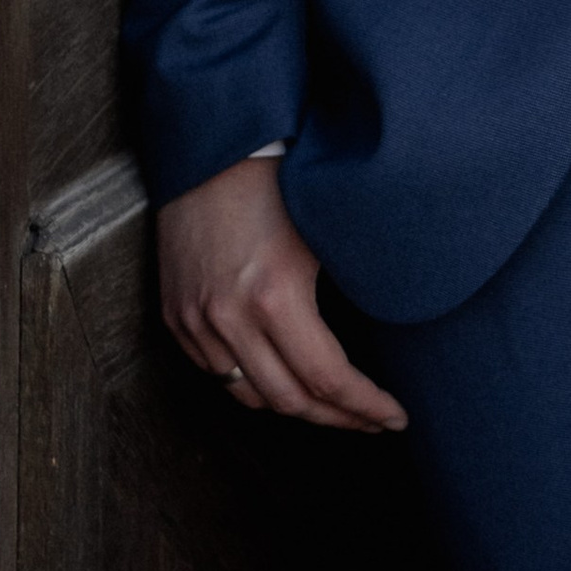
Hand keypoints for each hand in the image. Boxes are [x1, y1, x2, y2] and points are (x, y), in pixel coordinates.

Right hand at [158, 155, 407, 432]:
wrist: (212, 151)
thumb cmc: (279, 181)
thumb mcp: (327, 236)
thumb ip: (347, 294)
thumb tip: (383, 342)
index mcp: (275, 296)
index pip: (328, 380)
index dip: (365, 407)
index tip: (394, 417)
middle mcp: (229, 318)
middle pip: (289, 401)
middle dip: (337, 418)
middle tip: (371, 420)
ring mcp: (196, 321)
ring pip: (249, 395)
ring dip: (294, 406)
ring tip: (332, 405)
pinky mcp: (176, 316)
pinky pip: (216, 373)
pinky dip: (251, 385)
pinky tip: (281, 378)